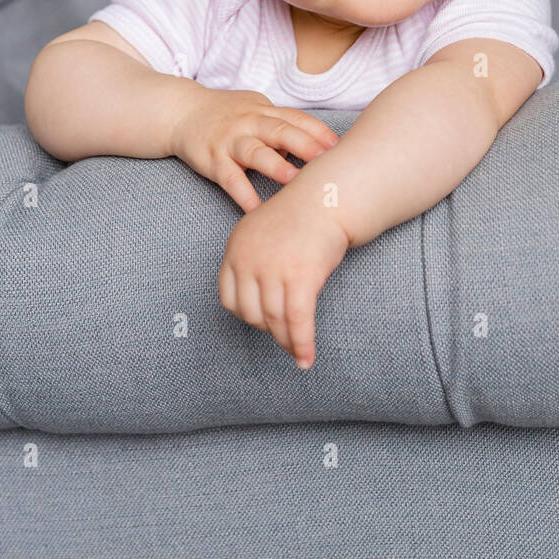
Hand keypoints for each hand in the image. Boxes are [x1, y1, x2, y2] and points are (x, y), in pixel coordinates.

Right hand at [171, 86, 338, 213]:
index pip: (297, 119)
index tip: (340, 147)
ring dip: (275, 166)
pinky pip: (230, 179)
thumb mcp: (256, 111)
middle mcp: (249, 123)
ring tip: (294, 180)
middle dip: (305, 145)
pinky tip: (257, 211)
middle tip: (326, 160)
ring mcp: (230, 141)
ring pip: (255, 152)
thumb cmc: (227, 114)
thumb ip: (283, 127)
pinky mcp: (212, 160)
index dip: (319, 132)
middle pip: (280, 131)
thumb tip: (315, 148)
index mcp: (265, 111)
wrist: (181, 112)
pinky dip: (244, 195)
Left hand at [218, 193, 350, 368]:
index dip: (246, 315)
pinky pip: (298, 321)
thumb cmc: (301, 218)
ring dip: (287, 342)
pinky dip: (302, 344)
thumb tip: (258, 304)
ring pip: (275, 321)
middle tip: (284, 337)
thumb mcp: (262, 234)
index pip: (228, 297)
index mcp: (236, 248)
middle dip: (268, 330)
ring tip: (297, 352)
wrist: (329, 199)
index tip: (262, 322)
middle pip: (251, 313)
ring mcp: (274, 268)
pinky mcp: (300, 276)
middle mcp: (249, 259)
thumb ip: (253, 262)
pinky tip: (306, 359)